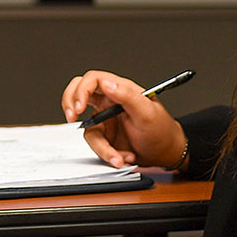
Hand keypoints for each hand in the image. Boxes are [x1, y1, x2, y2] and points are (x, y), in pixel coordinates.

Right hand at [62, 70, 185, 169]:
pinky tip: (124, 157)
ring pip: (86, 127)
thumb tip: (107, 83)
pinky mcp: (104, 136)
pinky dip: (108, 154)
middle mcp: (109, 101)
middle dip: (70, 103)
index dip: (81, 90)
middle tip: (72, 116)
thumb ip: (127, 96)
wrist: (166, 154)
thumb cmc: (161, 130)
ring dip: (101, 146)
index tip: (78, 107)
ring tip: (120, 156)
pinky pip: (95, 144)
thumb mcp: (147, 113)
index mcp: (120, 89)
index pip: (93, 80)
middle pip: (78, 92)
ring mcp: (105, 119)